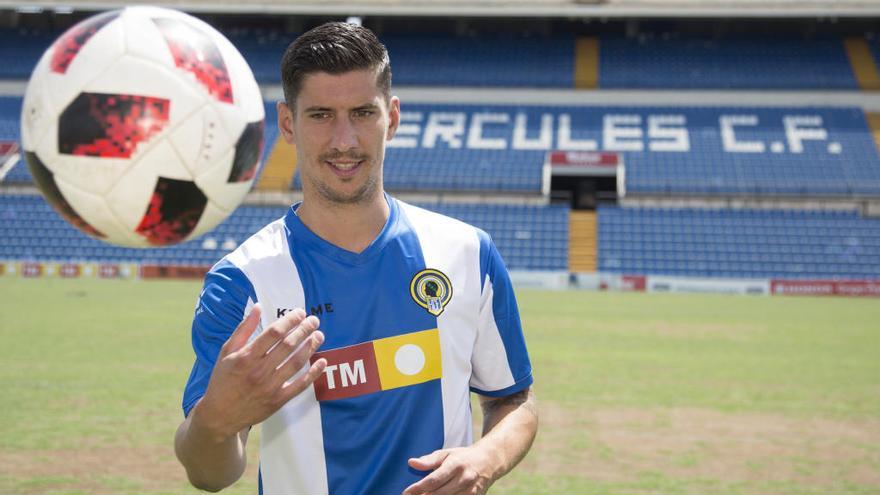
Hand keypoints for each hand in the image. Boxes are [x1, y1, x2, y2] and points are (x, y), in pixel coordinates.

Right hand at [193, 304, 326, 439]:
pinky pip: (300, 385)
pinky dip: (313, 373)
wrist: (219, 415)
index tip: (300, 312)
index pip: (273, 333)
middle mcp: (259, 371)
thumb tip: (258, 307)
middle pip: (288, 346)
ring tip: (319, 335)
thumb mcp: (226, 352)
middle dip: (304, 330)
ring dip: (310, 347)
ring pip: (296, 363)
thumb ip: (243, 329)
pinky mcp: (278, 400)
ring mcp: (270, 387)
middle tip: (314, 320)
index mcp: (246, 357)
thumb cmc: (222, 380)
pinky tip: (322, 362)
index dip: (289, 320)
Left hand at [402, 446, 496, 494]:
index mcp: (455, 465)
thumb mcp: (446, 453)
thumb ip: (428, 460)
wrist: (489, 461)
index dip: (418, 488)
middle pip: (439, 494)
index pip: (434, 480)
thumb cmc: (463, 457)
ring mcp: (470, 491)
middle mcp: (464, 479)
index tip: (406, 492)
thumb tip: (411, 463)